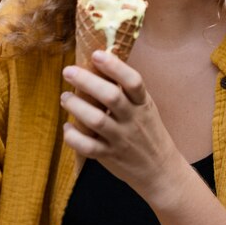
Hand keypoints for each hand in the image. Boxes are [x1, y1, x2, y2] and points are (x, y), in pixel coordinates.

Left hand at [61, 50, 177, 203]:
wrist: (160, 170)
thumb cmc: (148, 131)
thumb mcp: (144, 106)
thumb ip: (126, 89)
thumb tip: (103, 57)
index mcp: (142, 103)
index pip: (133, 81)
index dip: (115, 66)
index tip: (96, 54)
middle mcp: (133, 119)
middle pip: (111, 97)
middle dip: (87, 81)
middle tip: (68, 71)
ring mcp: (121, 139)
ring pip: (97, 120)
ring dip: (77, 106)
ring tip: (64, 97)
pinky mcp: (110, 156)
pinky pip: (88, 147)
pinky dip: (74, 137)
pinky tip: (67, 127)